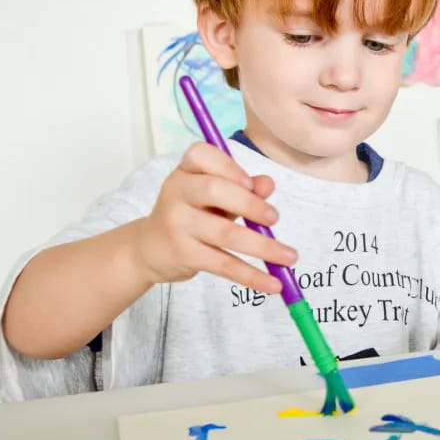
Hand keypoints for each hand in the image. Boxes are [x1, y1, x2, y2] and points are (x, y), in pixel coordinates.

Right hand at [133, 141, 295, 293]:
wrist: (149, 249)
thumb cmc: (192, 214)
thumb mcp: (215, 196)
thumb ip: (243, 187)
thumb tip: (268, 184)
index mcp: (186, 171)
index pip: (200, 154)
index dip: (229, 166)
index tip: (251, 183)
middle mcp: (177, 193)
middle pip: (213, 190)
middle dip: (249, 203)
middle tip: (274, 218)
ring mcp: (177, 225)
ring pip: (224, 233)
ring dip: (263, 246)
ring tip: (290, 256)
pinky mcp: (184, 255)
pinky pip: (223, 264)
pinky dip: (251, 276)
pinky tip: (273, 284)